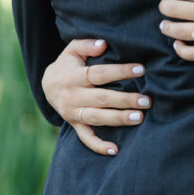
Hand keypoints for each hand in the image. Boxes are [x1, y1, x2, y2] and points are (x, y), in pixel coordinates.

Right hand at [41, 38, 150, 156]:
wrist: (47, 85)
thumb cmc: (67, 64)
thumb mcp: (72, 49)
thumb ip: (87, 44)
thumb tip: (104, 44)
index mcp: (73, 77)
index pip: (100, 74)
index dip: (120, 71)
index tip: (141, 69)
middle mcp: (72, 97)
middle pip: (102, 99)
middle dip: (125, 100)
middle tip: (147, 100)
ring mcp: (73, 113)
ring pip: (97, 118)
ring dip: (119, 119)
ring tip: (139, 118)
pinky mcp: (74, 125)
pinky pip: (86, 138)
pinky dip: (99, 146)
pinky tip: (115, 150)